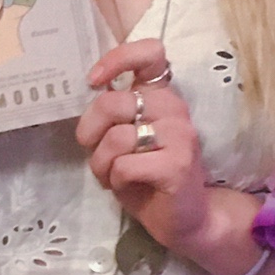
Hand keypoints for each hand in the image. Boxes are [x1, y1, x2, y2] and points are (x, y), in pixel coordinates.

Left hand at [75, 39, 213, 256]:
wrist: (184, 220)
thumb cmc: (148, 178)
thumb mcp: (125, 141)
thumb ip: (113, 117)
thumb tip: (89, 96)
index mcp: (160, 97)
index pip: (149, 54)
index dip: (117, 59)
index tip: (94, 81)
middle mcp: (174, 109)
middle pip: (113, 102)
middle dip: (89, 131)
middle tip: (92, 150)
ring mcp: (180, 135)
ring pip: (116, 137)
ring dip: (101, 163)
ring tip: (111, 176)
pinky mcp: (177, 164)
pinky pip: (124, 165)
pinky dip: (115, 180)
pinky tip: (127, 186)